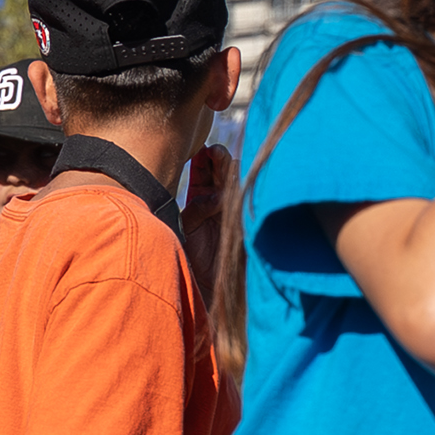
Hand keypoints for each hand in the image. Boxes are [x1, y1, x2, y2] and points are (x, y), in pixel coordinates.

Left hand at [178, 144, 234, 295]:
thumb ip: (198, 208)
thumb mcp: (189, 226)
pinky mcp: (245, 221)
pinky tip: (232, 187)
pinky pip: (243, 203)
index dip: (204, 159)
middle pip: (224, 172)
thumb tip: (217, 195)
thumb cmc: (191, 256)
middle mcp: (220, 202)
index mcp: (202, 198)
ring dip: (231, 171)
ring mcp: (234, 210)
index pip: (205, 171)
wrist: (205, 284)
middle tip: (214, 151)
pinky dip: (238, 195)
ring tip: (224, 161)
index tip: (202, 150)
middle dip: (220, 159)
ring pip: (236, 183)